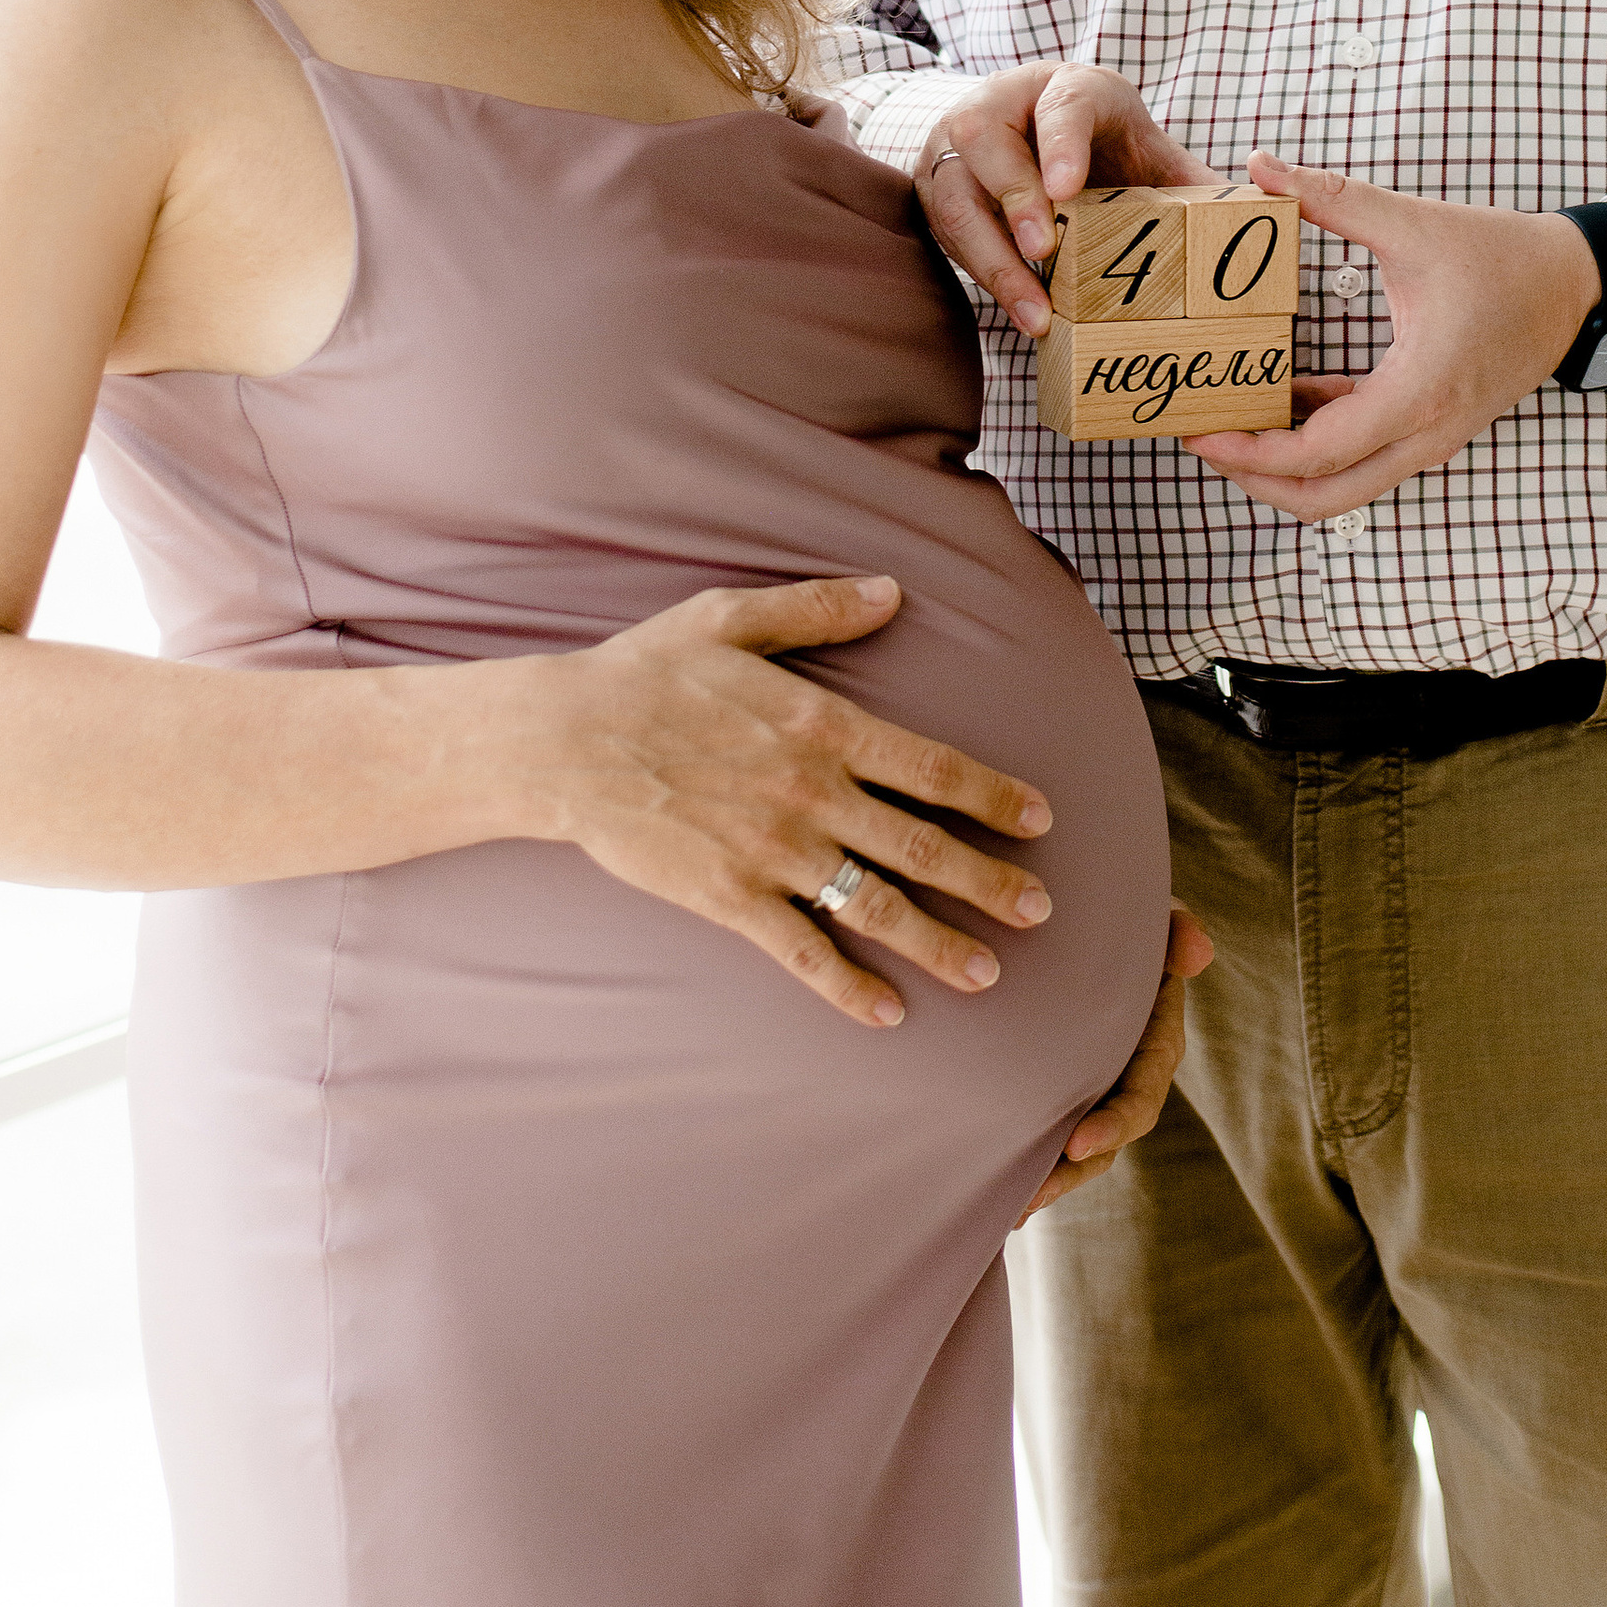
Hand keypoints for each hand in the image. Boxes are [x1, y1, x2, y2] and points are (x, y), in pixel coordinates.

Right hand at [507, 574, 1057, 1030]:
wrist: (562, 741)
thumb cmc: (645, 671)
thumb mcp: (732, 616)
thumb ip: (819, 608)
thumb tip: (895, 591)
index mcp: (822, 725)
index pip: (932, 767)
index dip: (993, 796)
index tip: (1040, 820)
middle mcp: (810, 794)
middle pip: (922, 846)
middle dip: (989, 881)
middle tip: (1044, 911)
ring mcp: (771, 852)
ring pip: (875, 906)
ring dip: (938, 942)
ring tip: (989, 973)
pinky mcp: (729, 898)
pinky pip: (801, 951)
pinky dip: (848, 986)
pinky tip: (887, 1014)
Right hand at [916, 64, 1210, 336]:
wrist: (1033, 128)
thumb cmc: (1106, 147)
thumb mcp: (1150, 152)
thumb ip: (1195, 184)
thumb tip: (1269, 217)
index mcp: (1068, 86)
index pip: (1064, 102)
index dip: (1062, 143)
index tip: (1067, 190)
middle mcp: (1001, 101)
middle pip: (988, 138)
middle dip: (1015, 196)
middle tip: (1045, 249)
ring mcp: (957, 141)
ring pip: (954, 189)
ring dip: (991, 252)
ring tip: (1036, 309)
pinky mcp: (936, 184)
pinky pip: (945, 228)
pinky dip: (981, 271)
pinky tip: (1021, 309)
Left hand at [1018, 905, 1213, 1221]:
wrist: (1083, 914)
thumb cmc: (1121, 911)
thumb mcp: (1152, 915)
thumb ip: (1175, 928)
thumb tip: (1199, 953)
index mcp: (1154, 1040)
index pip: (1143, 1092)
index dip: (1115, 1123)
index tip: (1078, 1143)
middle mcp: (1126, 1071)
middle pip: (1108, 1137)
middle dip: (1074, 1171)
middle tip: (1033, 1192)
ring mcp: (1093, 1084)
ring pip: (1078, 1148)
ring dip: (1050, 1181)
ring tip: (1012, 1210)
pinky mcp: (1059, 1087)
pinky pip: (1048, 1131)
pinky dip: (1027, 1163)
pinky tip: (995, 1194)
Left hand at [1184, 157, 1601, 521]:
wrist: (1576, 285)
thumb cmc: (1503, 257)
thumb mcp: (1414, 223)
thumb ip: (1334, 195)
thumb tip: (1261, 165)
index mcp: (1419, 390)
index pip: (1321, 453)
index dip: (1252, 454)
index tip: (1201, 433)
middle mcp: (1426, 431)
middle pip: (1325, 498)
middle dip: (1256, 481)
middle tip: (1200, 440)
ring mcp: (1432, 438)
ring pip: (1345, 486)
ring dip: (1284, 466)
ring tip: (1227, 420)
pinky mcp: (1432, 426)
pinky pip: (1365, 453)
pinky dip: (1318, 439)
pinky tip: (1281, 394)